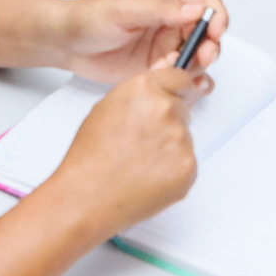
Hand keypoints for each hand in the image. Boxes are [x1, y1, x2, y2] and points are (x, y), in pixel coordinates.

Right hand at [44, 65, 204, 233]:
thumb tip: (162, 83)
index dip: (176, 90)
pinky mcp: (188, 167)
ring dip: (170, 147)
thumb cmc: (90, 157)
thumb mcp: (107, 108)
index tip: (178, 97)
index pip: (180, 78)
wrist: (87, 197)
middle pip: (183, 108)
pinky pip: (187, 162)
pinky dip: (173, 170)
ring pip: (185, 137)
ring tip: (140, 163)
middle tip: (144, 142)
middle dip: (170, 122)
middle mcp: (166, 109)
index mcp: (145, 89)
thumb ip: (140, 93)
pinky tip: (149, 176)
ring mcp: (180, 139)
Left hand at [59, 0, 228, 83]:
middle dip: (210, 46)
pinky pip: (179, 75)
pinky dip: (180, 79)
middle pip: (207, 33)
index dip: (216, 17)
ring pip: (196, 56)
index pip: (205, 3)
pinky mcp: (156, 67)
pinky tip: (166, 78)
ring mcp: (164, 45)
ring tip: (175, 68)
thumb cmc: (90, 17)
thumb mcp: (125, 8)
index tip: (215, 31)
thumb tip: (194, 9)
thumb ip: (161, 9)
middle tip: (202, 57)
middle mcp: (170, 21)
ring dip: (194, 65)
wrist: (67, 43)